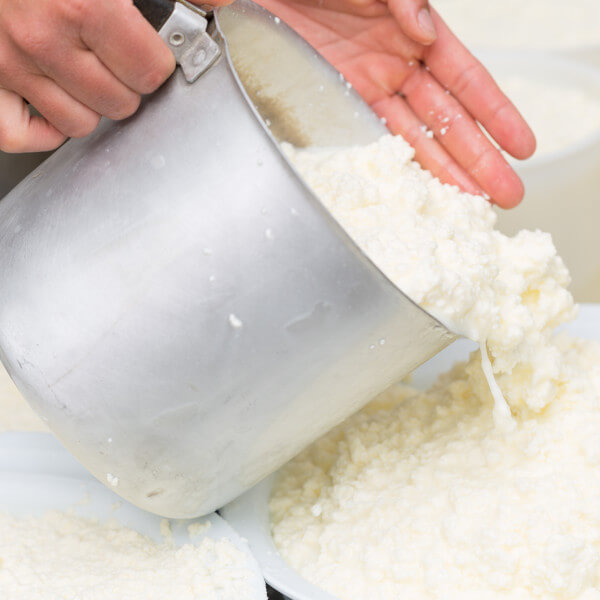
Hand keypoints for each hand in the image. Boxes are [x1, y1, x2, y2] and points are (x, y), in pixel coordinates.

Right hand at [0, 0, 226, 153]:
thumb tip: (231, 4)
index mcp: (83, 2)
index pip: (150, 71)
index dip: (157, 60)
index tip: (151, 48)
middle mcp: (41, 38)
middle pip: (120, 103)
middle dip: (126, 83)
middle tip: (115, 55)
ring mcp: (7, 64)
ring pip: (79, 123)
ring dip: (90, 102)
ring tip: (83, 69)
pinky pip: (21, 135)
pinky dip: (42, 127)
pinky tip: (54, 100)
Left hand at [257, 0, 535, 206]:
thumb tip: (428, 32)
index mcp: (413, 32)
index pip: (466, 80)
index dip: (496, 115)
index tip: (521, 145)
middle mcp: (395, 65)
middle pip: (446, 121)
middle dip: (478, 158)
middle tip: (505, 193)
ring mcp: (366, 89)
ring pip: (414, 139)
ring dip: (444, 171)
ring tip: (472, 201)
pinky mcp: (335, 103)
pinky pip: (372, 140)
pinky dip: (394, 163)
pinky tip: (416, 186)